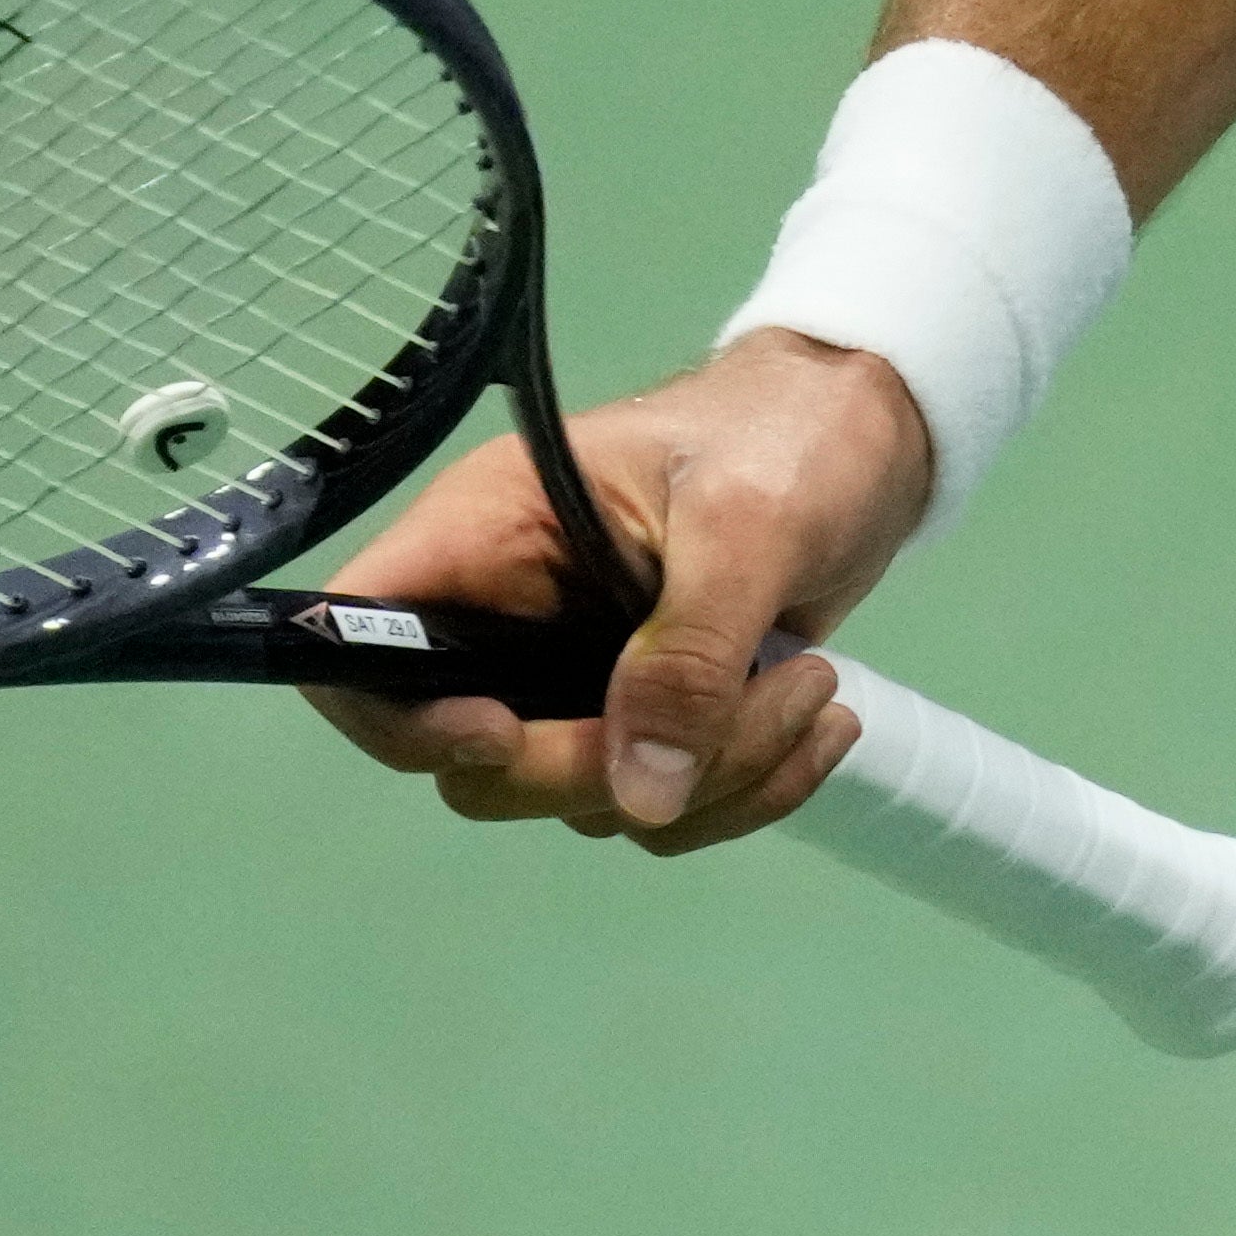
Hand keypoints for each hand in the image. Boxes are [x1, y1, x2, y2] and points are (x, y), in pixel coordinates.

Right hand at [291, 331, 938, 853]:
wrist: (879, 433)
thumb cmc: (795, 434)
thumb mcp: (748, 520)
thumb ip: (689, 652)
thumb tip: (640, 793)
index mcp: (489, 533)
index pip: (357, 640)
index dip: (395, 715)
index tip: (504, 734)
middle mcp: (510, 615)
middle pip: (478, 761)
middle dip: (606, 766)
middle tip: (741, 706)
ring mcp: (575, 672)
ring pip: (582, 796)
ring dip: (708, 778)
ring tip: (811, 688)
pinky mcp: (646, 711)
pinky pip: (657, 802)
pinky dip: (739, 790)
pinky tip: (820, 728)